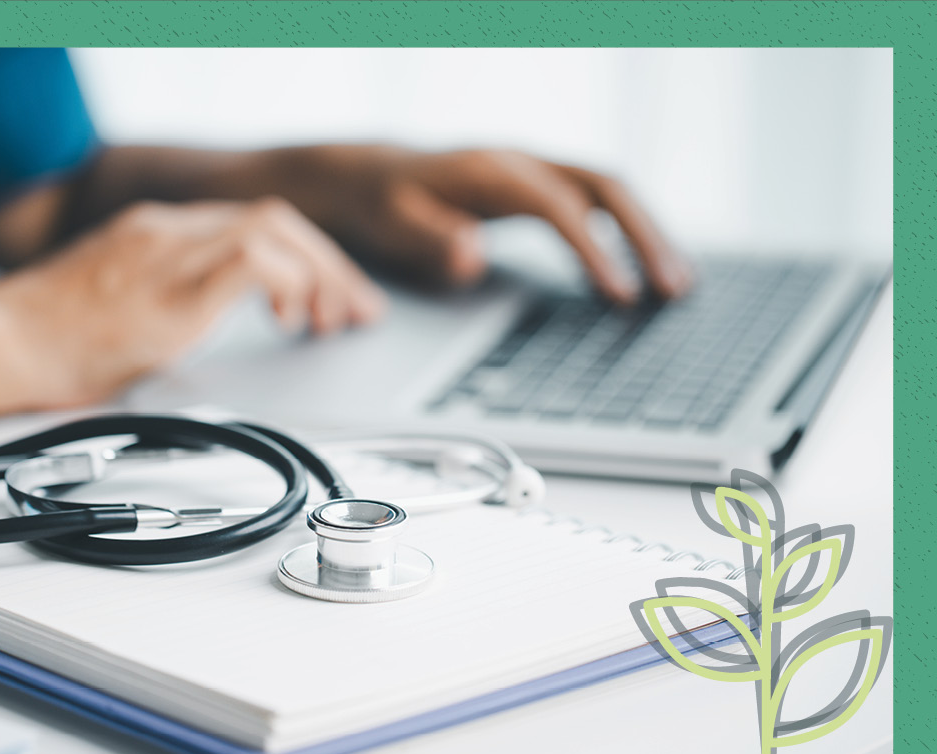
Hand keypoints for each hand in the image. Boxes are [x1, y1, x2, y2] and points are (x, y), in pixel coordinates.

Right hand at [0, 198, 385, 407]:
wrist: (0, 346)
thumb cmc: (51, 341)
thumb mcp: (124, 307)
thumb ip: (172, 299)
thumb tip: (213, 321)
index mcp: (159, 232)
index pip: (255, 223)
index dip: (307, 258)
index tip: (330, 297)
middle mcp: (168, 230)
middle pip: (276, 219)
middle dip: (329, 264)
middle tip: (355, 308)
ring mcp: (167, 252)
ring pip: (273, 230)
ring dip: (319, 275)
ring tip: (333, 319)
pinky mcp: (167, 288)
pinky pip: (249, 260)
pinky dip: (287, 284)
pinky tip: (290, 317)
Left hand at [270, 145, 691, 302]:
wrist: (370, 174)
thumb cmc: (381, 203)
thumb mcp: (392, 224)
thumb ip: (431, 240)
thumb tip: (473, 257)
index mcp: (491, 171)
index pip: (559, 208)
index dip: (595, 251)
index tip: (622, 297)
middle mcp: (522, 161)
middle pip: (604, 187)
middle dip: (645, 237)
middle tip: (674, 290)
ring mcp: (535, 169)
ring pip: (609, 191)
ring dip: (648, 233)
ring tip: (679, 285)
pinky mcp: (539, 185)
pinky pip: (598, 201)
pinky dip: (628, 231)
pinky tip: (646, 267)